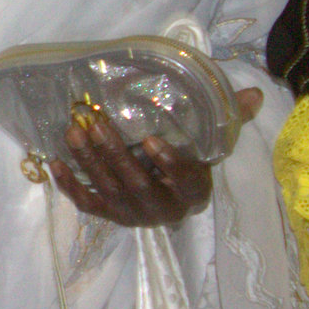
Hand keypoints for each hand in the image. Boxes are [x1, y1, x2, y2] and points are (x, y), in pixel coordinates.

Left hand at [50, 85, 260, 227]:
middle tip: (96, 123)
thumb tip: (253, 93)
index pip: (186, 180)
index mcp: (193, 191)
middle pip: (138, 184)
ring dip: (88, 162)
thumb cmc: (191, 156)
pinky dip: (69, 185)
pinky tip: (54, 161)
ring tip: (73, 132)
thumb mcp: (211, 138)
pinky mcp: (110, 216)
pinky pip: (87, 204)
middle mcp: (164, 209)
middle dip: (115, 154)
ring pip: (109, 190)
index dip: (169, 163)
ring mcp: (134, 215)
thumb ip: (230, 115)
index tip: (152, 141)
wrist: (172, 191)